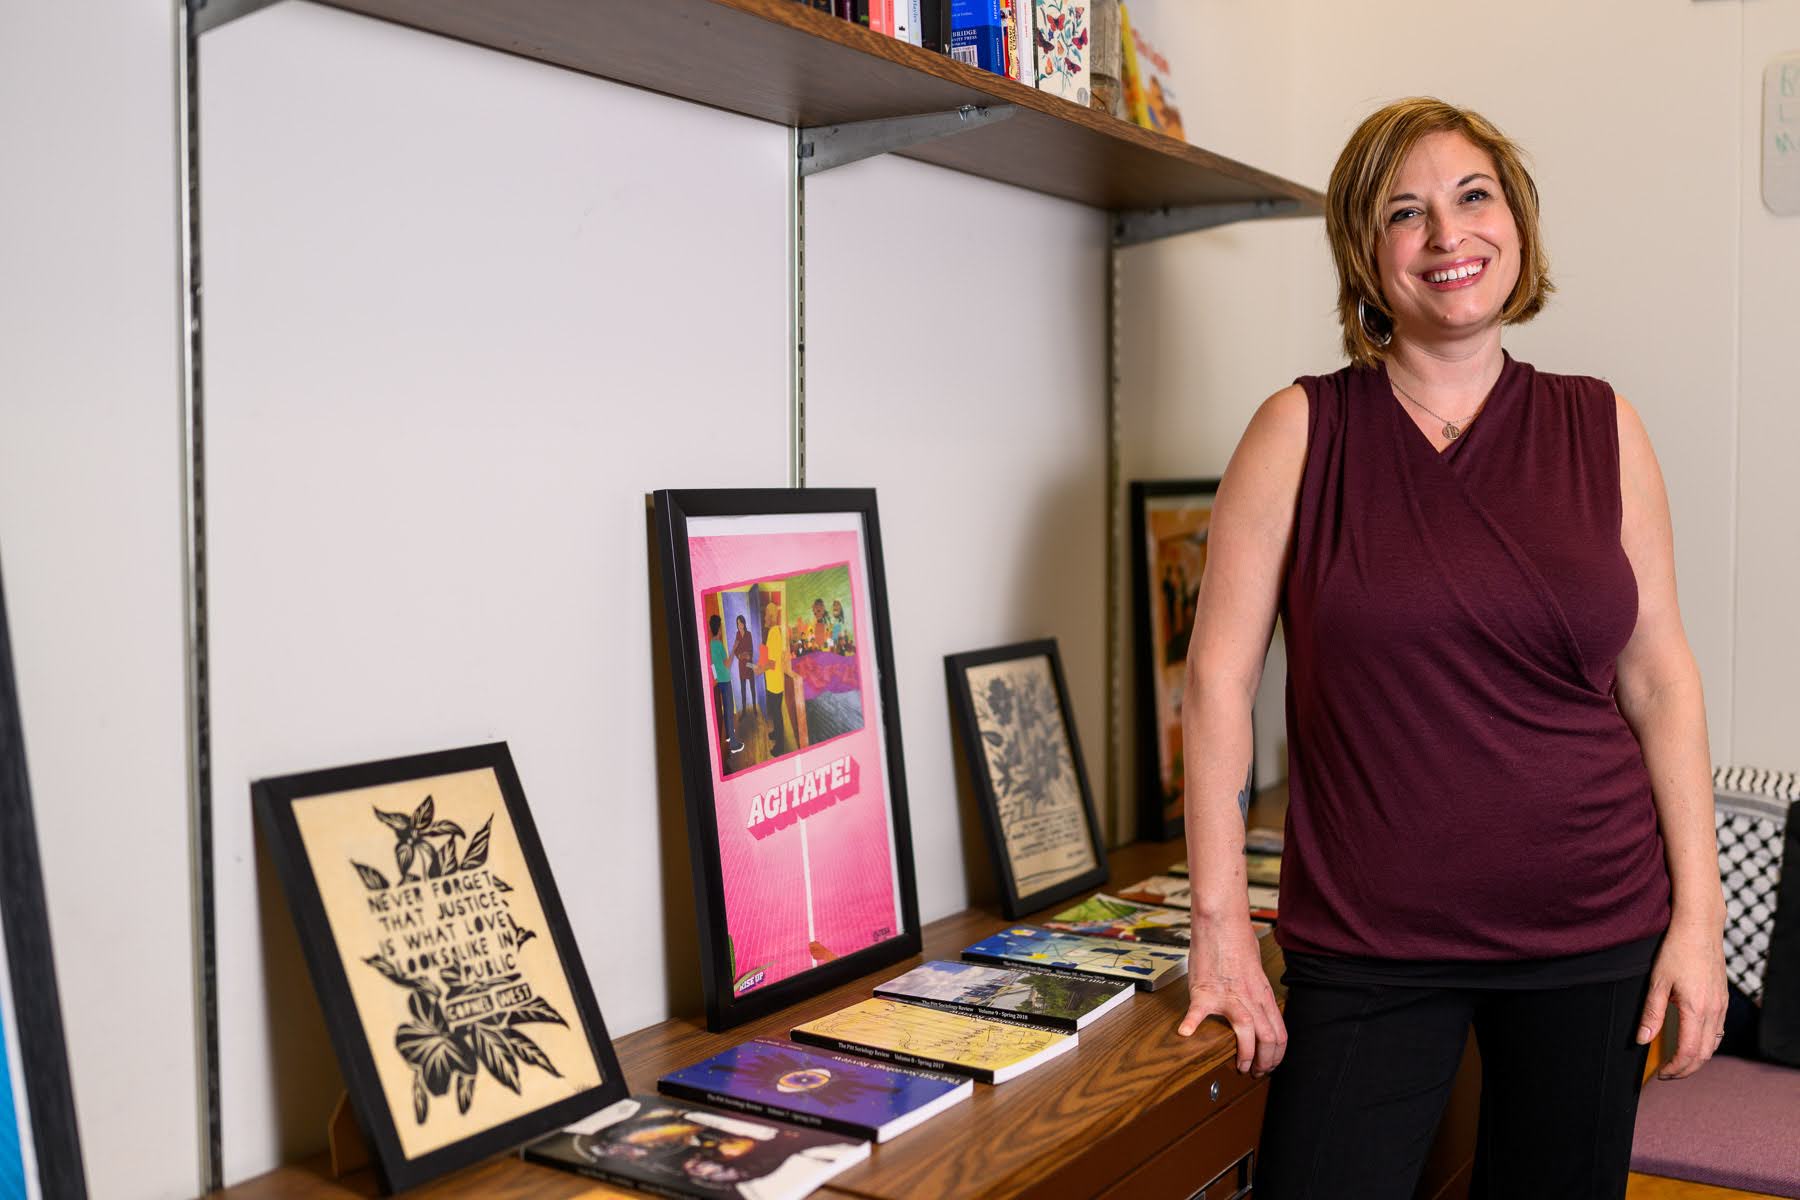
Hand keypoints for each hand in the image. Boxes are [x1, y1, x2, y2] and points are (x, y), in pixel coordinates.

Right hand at [1177, 916, 1286, 1075]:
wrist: (1222, 922)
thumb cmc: (1237, 942)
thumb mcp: (1256, 972)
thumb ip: (1257, 994)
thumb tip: (1257, 1010)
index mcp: (1264, 995)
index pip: (1280, 1034)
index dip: (1277, 1056)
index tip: (1268, 1065)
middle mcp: (1252, 998)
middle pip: (1269, 1040)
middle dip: (1265, 1064)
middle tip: (1255, 1072)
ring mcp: (1230, 996)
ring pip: (1248, 1035)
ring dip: (1245, 1057)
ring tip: (1238, 1066)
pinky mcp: (1206, 991)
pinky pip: (1198, 1013)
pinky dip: (1191, 1025)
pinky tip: (1184, 1033)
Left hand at [1636, 914, 1728, 1079]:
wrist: (1699, 929)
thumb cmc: (1676, 951)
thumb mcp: (1656, 982)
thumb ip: (1651, 1014)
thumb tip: (1641, 1040)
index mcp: (1697, 1010)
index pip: (1689, 1052)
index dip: (1675, 1068)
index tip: (1661, 1074)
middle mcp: (1714, 1011)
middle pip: (1704, 1054)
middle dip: (1686, 1069)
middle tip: (1667, 1074)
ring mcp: (1722, 1006)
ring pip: (1714, 1045)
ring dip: (1697, 1059)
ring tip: (1677, 1062)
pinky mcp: (1722, 1000)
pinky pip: (1718, 1032)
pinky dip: (1706, 1044)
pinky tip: (1692, 1042)